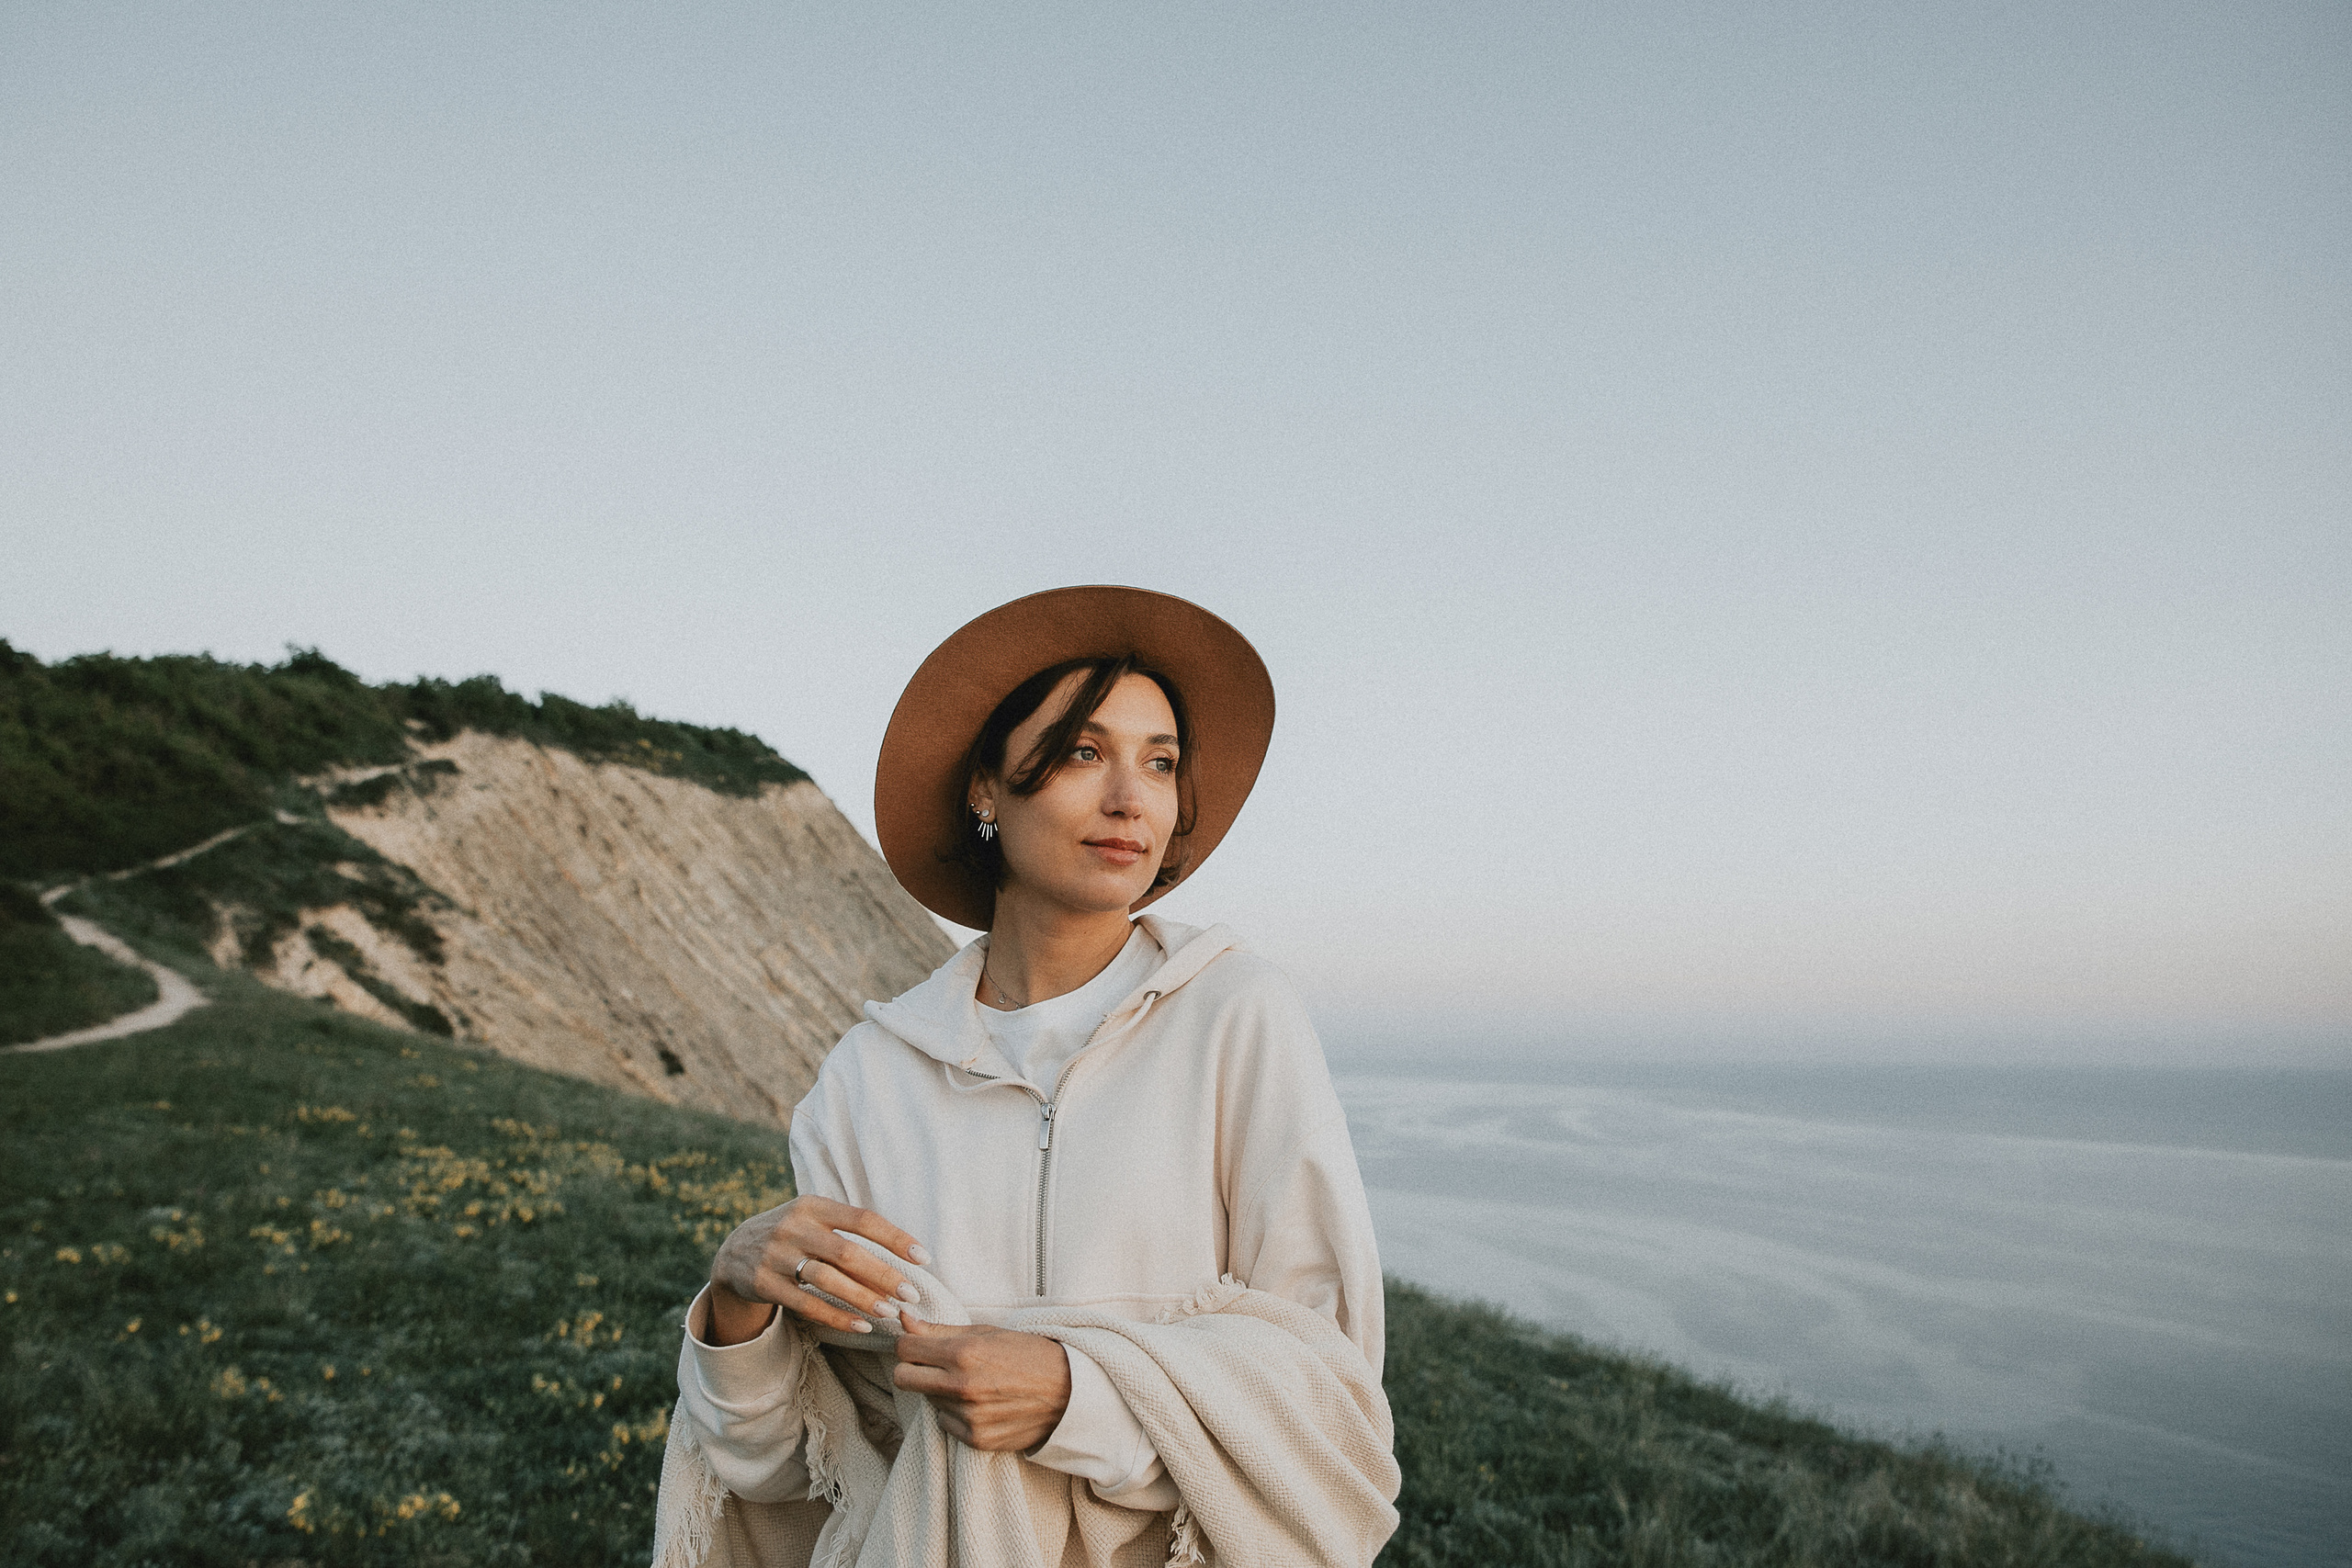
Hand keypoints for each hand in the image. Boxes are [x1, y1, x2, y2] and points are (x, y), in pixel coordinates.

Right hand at [706, 1196, 926, 1344]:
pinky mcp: (764, 1283)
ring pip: (827, 1280)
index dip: (895, 1238)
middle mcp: (793, 1227)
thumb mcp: (813, 1220)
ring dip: (862, 1298)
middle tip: (911, 1295)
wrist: (733, 1252)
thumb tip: (903, 1255)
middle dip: (883, 1275)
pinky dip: (836, 1317)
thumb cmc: (793, 1236)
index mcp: (812, 1205)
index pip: (862, 1219)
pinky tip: (860, 1326)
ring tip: (889, 1313)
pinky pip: (806, 1304)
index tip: (924, 1258)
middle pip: (847, 1252)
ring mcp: (776, 1255)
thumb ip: (848, 1231)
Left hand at [891, 1312, 1072, 1451]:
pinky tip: (980, 1404)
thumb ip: (940, 1329)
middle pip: (903, 1378)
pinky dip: (956, 1413)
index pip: (905, 1348)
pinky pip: (946, 1423)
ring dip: (940, 1391)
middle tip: (934, 1365)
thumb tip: (904, 1320)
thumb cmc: (1028, 1354)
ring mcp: (968, 1417)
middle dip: (913, 1369)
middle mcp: (961, 1387)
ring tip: (971, 1383)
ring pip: (927, 1401)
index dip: (910, 1343)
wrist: (1069, 1391)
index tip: (918, 1344)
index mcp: (963, 1353)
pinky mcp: (976, 1440)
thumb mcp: (987, 1332)